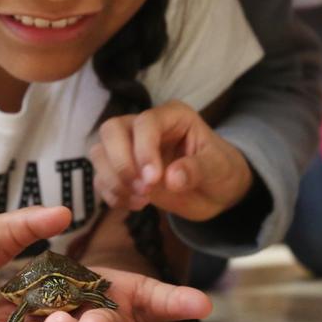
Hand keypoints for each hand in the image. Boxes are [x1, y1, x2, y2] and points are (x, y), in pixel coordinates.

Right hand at [90, 100, 252, 221]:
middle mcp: (146, 128)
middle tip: (144, 189)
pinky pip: (102, 178)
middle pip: (111, 130)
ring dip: (114, 180)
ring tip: (143, 200)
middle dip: (121, 162)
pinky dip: (112, 195)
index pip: (145, 123)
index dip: (143, 150)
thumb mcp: (218, 167)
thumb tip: (172, 178)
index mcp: (172, 116)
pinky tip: (137, 205)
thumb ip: (197, 169)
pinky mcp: (124, 172)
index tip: (153, 180)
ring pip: (100, 153)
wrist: (217, 190)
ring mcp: (131, 149)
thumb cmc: (221, 170)